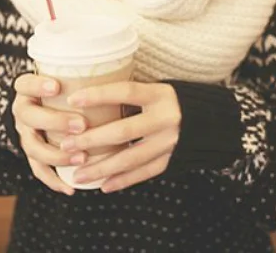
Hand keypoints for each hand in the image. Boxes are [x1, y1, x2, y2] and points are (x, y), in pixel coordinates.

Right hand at [12, 73, 88, 194]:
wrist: (51, 107)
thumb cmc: (70, 89)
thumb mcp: (72, 79)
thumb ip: (86, 77)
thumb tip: (121, 67)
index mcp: (28, 89)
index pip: (25, 83)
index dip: (37, 85)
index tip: (57, 86)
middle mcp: (23, 111)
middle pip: (29, 116)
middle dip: (55, 122)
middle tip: (81, 125)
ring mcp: (26, 133)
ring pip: (32, 146)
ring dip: (56, 153)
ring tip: (81, 157)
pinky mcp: (33, 154)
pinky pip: (38, 169)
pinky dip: (53, 179)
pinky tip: (69, 188)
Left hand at [60, 82, 181, 192]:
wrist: (209, 120)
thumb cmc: (169, 101)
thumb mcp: (155, 89)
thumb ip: (129, 94)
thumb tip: (87, 94)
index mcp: (160, 94)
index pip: (125, 92)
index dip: (99, 95)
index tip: (73, 99)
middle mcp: (166, 118)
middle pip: (123, 131)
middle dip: (92, 140)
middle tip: (66, 145)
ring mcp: (170, 142)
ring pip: (130, 158)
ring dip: (101, 168)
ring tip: (77, 175)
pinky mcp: (173, 159)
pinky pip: (144, 173)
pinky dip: (123, 180)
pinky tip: (103, 186)